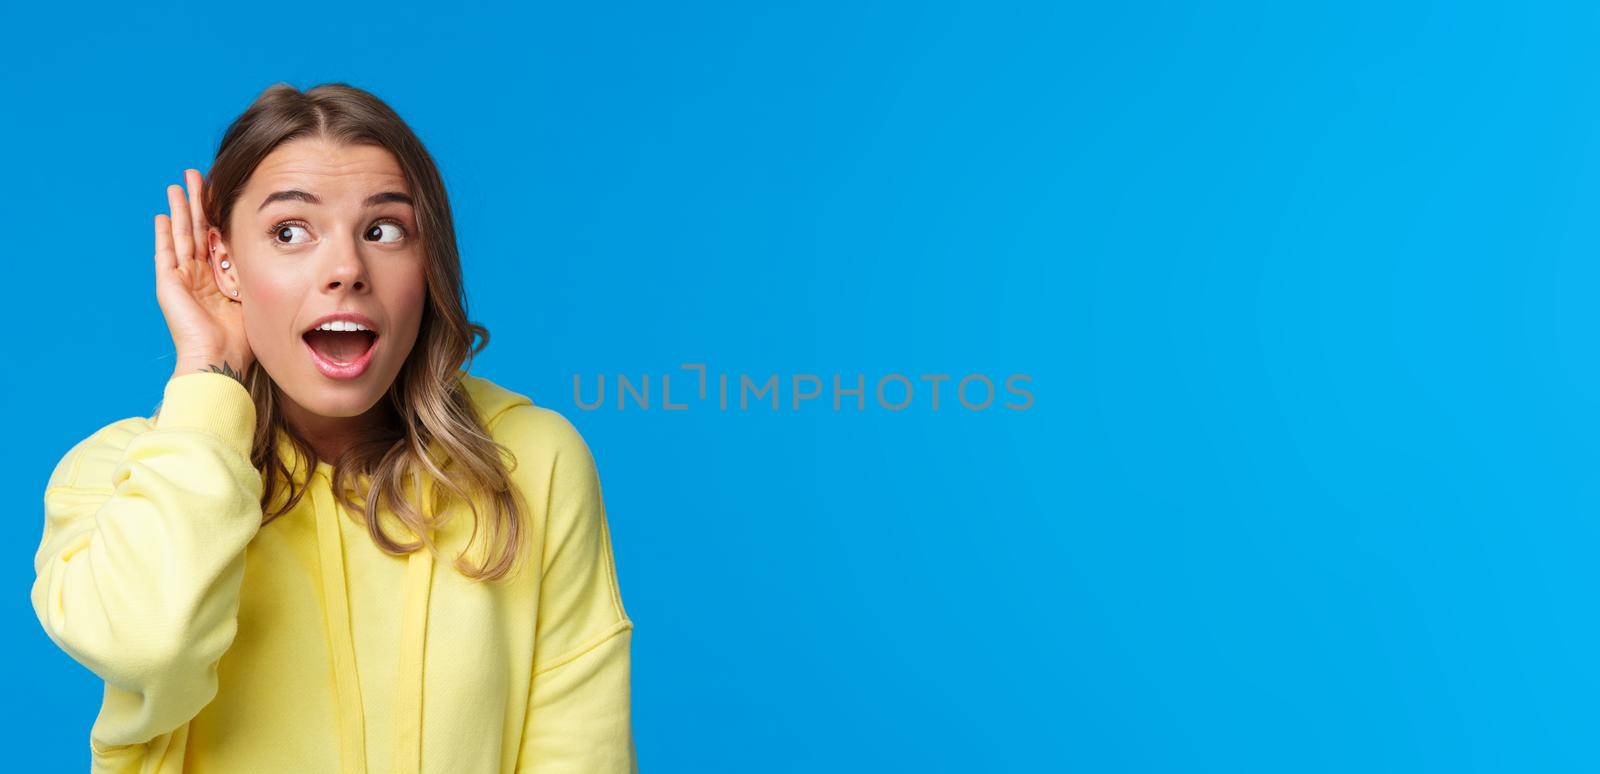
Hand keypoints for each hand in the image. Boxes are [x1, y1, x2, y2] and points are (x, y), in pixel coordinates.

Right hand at [154, 169, 253, 382]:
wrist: (221, 361)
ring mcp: (182, 280)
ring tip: (179, 185)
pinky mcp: (169, 286)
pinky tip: (163, 215)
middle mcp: (199, 276)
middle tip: (196, 174)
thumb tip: (284, 253)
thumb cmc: (244, 339)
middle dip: (198, 202)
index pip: (218, 237)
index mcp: (220, 278)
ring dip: (180, 210)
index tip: (222, 190)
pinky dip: (164, 235)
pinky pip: (165, 254)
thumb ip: (261, 274)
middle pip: (197, 230)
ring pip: (181, 236)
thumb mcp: (257, 295)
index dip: (219, 213)